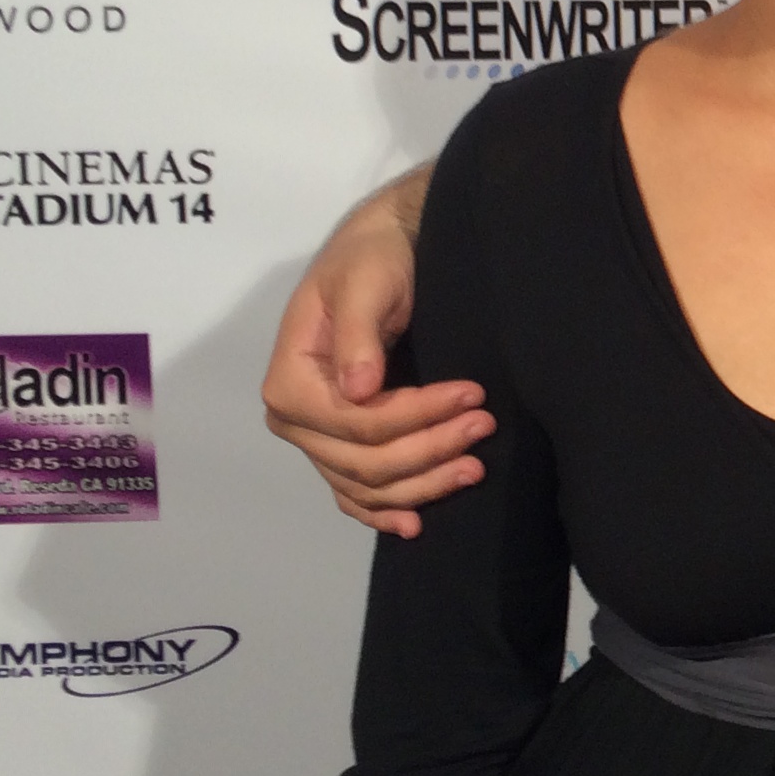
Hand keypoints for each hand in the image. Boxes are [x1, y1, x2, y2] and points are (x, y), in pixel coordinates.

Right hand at [260, 172, 487, 537]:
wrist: (381, 252)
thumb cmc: (371, 260)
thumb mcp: (365, 283)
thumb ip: (358, 335)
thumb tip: (358, 390)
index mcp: (289, 381)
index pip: (357, 422)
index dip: (416, 416)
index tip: (472, 394)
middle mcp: (294, 419)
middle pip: (366, 461)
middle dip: (430, 449)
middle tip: (485, 424)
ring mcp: (316, 439)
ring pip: (369, 485)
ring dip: (424, 483)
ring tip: (476, 464)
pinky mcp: (340, 446)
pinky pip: (357, 494)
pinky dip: (385, 511)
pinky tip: (417, 523)